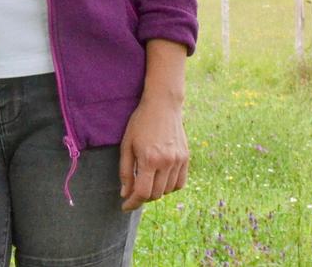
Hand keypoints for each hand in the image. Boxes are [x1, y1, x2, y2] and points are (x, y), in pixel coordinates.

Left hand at [117, 92, 187, 211]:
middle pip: (155, 194)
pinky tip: (161, 179)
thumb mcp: (127, 145)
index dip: (133, 203)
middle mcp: (166, 162)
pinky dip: (170, 187)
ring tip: (147, 181)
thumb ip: (125, 171)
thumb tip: (125, 194)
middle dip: (143, 197)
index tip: (125, 206)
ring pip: (168, 191)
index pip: (142, 192)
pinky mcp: (186, 158)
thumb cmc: (140, 123)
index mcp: (149, 159)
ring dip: (156, 192)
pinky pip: (180, 183)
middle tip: (134, 190)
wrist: (163, 105)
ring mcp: (178, 160)